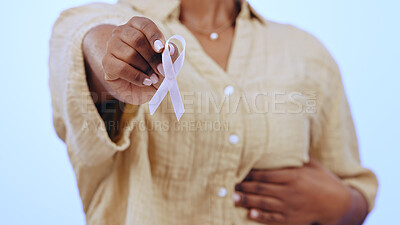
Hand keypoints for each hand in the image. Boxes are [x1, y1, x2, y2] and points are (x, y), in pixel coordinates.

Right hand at [101, 16, 176, 104]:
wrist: (142, 89)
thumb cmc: (155, 70)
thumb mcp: (168, 63)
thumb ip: (171, 54)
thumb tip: (170, 48)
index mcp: (137, 26)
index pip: (144, 24)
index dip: (154, 36)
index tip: (162, 49)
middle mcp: (121, 32)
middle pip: (136, 39)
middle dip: (152, 57)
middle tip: (162, 71)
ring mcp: (112, 46)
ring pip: (129, 54)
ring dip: (145, 68)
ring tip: (154, 79)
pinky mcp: (107, 62)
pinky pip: (121, 68)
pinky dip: (136, 76)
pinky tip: (145, 82)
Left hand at [234, 159, 355, 224]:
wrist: (339, 204)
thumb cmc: (324, 180)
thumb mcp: (312, 164)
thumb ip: (297, 155)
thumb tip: (287, 138)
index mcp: (293, 176)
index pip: (266, 173)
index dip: (250, 172)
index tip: (237, 169)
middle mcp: (290, 192)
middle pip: (261, 188)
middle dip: (244, 186)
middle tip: (228, 183)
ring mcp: (290, 207)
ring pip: (264, 203)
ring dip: (247, 201)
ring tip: (233, 198)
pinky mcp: (292, 220)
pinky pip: (274, 218)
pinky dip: (261, 216)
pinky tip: (250, 214)